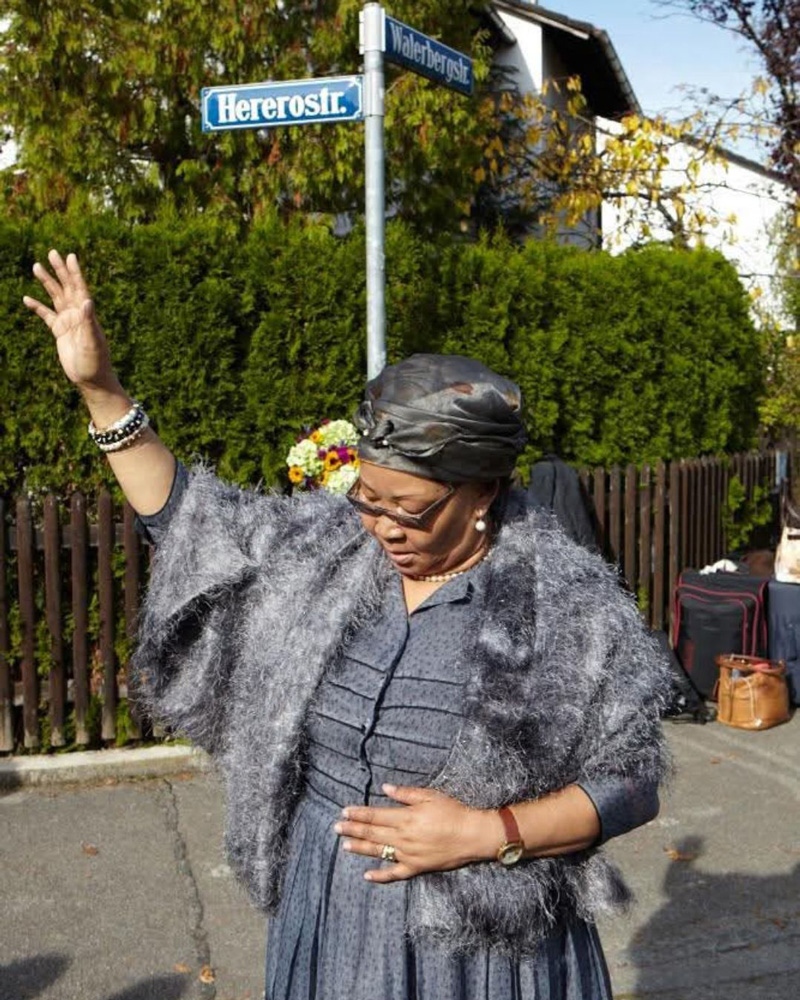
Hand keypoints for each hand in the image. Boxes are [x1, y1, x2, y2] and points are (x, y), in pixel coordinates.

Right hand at [23, 249, 115, 390]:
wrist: (90, 379)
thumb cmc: (95, 361)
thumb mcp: (92, 341)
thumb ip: (89, 321)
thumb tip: (87, 300)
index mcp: (87, 314)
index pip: (80, 288)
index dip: (75, 272)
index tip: (70, 256)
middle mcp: (78, 314)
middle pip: (67, 287)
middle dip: (60, 270)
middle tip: (52, 252)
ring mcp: (68, 321)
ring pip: (55, 297)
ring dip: (47, 282)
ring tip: (36, 266)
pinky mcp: (59, 331)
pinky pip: (46, 315)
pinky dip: (37, 306)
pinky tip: (26, 298)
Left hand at [334, 783, 498, 883]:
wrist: (472, 835)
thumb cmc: (453, 812)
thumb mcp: (430, 796)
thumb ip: (406, 793)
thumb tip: (386, 788)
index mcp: (406, 817)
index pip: (375, 815)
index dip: (358, 813)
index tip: (344, 812)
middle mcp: (403, 837)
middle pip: (373, 833)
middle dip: (353, 829)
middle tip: (337, 827)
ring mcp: (408, 854)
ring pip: (379, 852)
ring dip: (360, 848)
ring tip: (345, 845)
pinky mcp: (416, 867)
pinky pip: (395, 874)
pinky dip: (380, 876)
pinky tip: (367, 875)